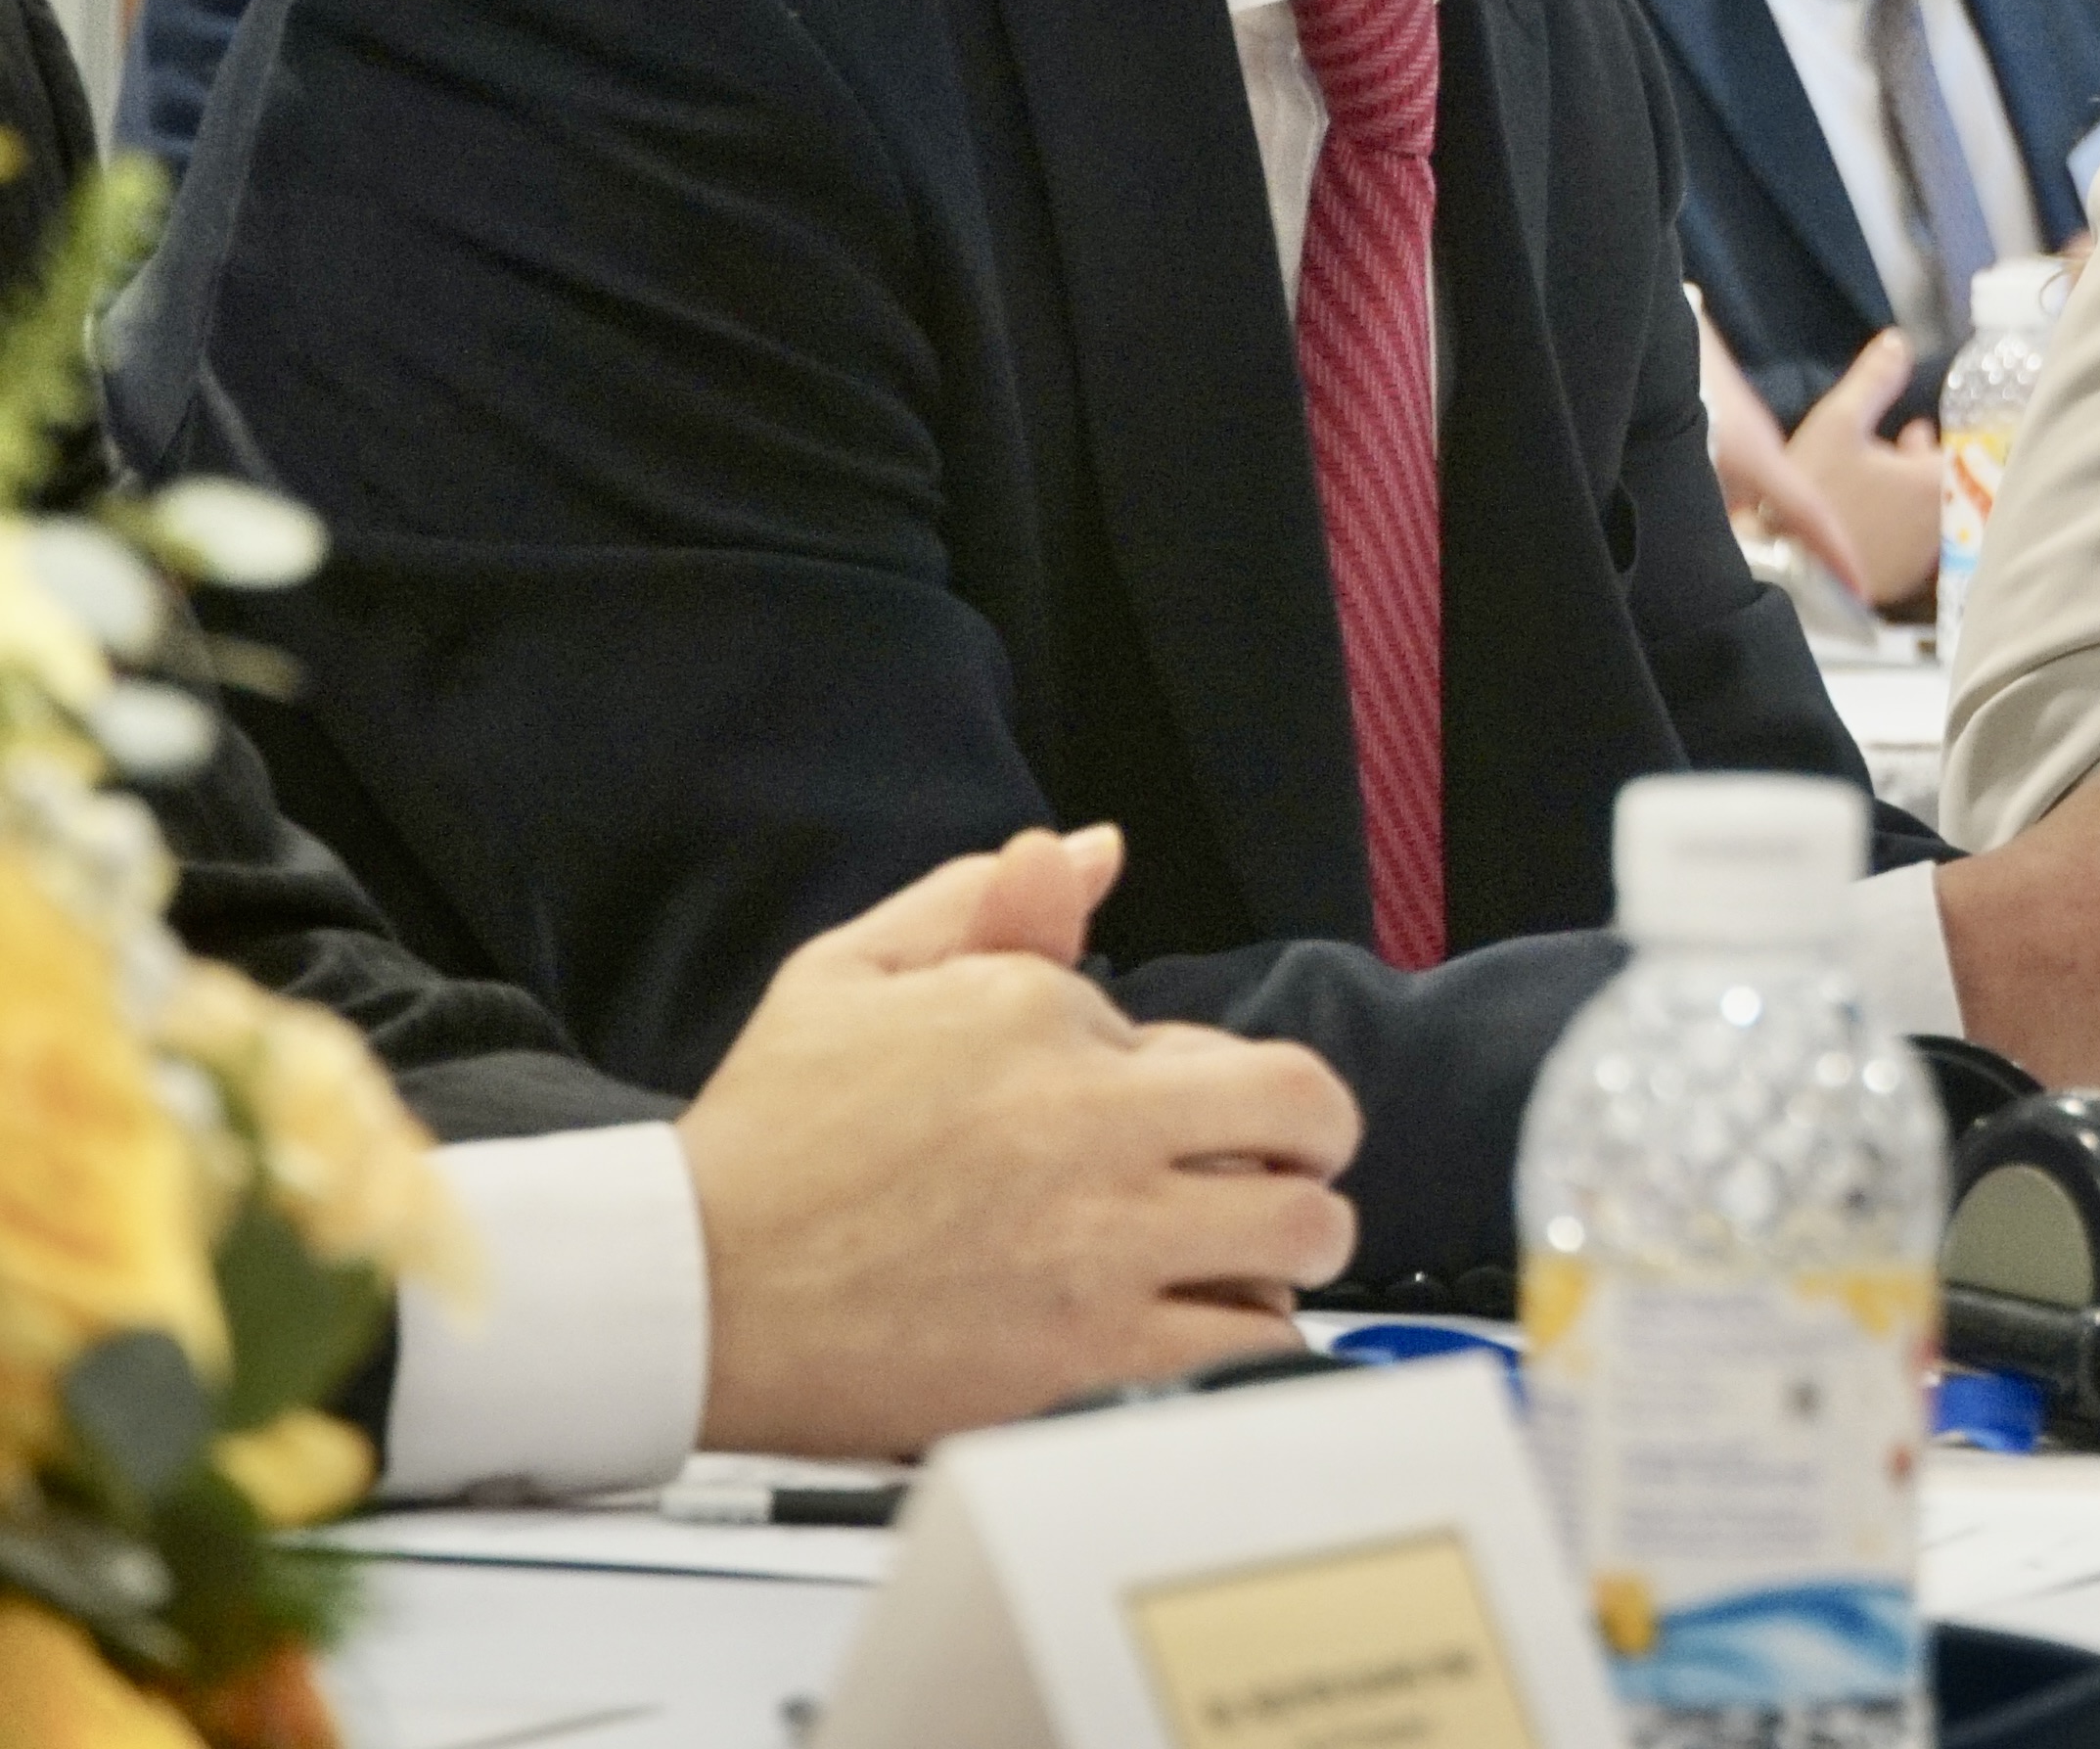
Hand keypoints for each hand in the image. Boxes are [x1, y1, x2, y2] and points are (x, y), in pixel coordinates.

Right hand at [687, 827, 1362, 1458]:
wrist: (679, 1294)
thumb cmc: (761, 1141)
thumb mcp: (850, 976)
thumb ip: (979, 904)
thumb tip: (1090, 849)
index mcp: (1039, 1019)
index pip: (1212, 1036)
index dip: (1203, 1086)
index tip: (1153, 1123)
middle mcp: (1087, 1127)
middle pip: (1306, 1115)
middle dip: (1310, 1148)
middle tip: (1272, 1180)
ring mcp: (1095, 1249)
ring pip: (1298, 1237)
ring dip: (1291, 1249)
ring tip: (1242, 1265)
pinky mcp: (1081, 1361)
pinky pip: (1242, 1351)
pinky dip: (1252, 1346)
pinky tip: (1205, 1338)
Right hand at [1702, 310, 1941, 614]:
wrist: (1786, 566)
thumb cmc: (1815, 491)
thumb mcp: (1837, 422)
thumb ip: (1874, 380)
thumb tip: (1898, 341)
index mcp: (1936, 483)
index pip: (1965, 455)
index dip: (1942, 438)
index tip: (1918, 428)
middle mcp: (1942, 525)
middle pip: (1949, 486)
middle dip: (1926, 460)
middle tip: (1905, 439)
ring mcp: (1921, 560)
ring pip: (1930, 517)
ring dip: (1912, 492)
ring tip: (1880, 474)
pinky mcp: (1898, 583)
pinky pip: (1908, 547)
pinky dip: (1897, 526)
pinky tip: (1865, 514)